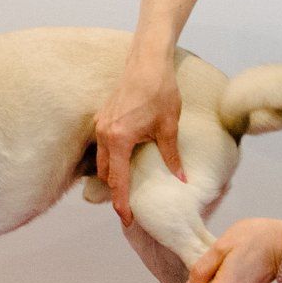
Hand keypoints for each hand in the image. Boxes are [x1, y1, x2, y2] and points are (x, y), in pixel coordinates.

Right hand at [92, 58, 185, 227]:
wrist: (146, 63)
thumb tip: (181, 179)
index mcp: (118, 140)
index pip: (117, 180)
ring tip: (127, 186)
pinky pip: (102, 146)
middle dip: (115, 190)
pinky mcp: (102, 117)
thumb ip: (171, 156)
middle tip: (130, 205)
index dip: (121, 202)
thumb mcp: (168, 127)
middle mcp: (104, 134)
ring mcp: (100, 125)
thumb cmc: (159, 92)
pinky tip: (125, 161)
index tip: (127, 219)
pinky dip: (111, 158)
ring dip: (112, 174)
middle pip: (105, 173)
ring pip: (102, 160)